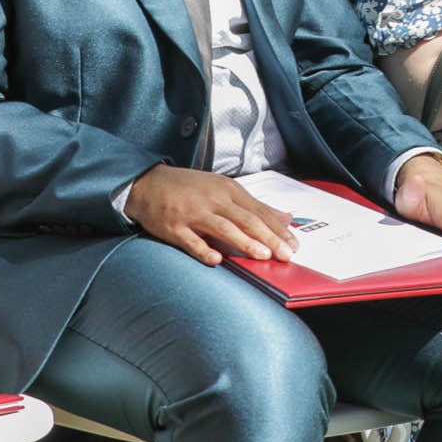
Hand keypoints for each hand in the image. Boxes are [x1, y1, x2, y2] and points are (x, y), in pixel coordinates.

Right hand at [124, 166, 297, 264]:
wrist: (148, 183)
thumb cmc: (189, 188)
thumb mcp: (224, 190)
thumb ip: (255, 206)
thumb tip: (286, 218)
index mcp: (228, 190)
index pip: (259, 211)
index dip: (278, 229)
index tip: (293, 244)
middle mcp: (213, 200)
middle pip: (246, 219)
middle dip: (269, 237)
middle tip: (285, 254)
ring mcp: (193, 213)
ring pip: (223, 228)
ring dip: (244, 242)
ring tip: (262, 255)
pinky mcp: (173, 227)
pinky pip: (191, 240)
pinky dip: (203, 249)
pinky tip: (216, 259)